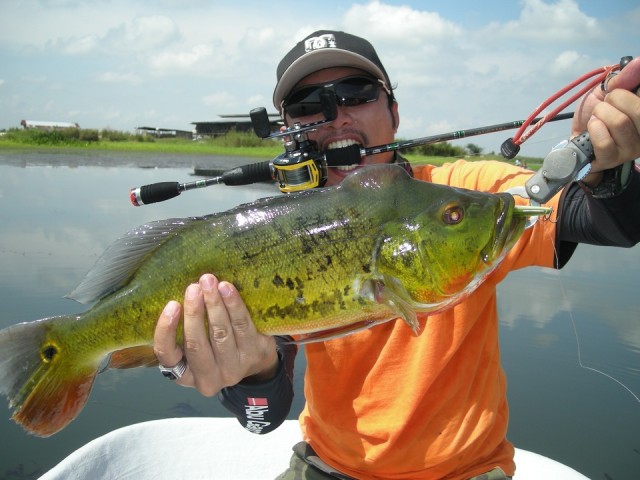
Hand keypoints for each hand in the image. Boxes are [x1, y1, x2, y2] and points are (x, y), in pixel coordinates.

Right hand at [153, 274, 278, 395]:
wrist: (257, 362)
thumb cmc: (216, 349)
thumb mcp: (195, 349)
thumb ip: (184, 330)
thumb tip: (181, 295)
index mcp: (185, 375)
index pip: (167, 355)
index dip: (166, 330)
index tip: (172, 304)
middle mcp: (208, 378)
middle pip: (196, 344)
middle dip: (194, 312)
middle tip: (193, 288)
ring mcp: (233, 368)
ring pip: (220, 333)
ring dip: (214, 305)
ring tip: (209, 282)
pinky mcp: (254, 354)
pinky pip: (242, 326)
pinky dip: (234, 305)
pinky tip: (227, 289)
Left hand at [572, 56, 639, 183]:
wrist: (577, 140)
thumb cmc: (596, 115)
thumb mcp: (607, 91)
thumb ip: (623, 79)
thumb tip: (637, 63)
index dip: (633, 84)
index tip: (617, 85)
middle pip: (638, 109)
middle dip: (614, 100)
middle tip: (605, 104)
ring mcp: (633, 148)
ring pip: (620, 123)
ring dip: (600, 115)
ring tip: (596, 118)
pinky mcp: (614, 159)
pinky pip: (604, 141)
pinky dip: (593, 129)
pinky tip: (591, 129)